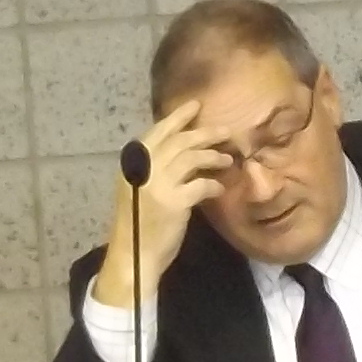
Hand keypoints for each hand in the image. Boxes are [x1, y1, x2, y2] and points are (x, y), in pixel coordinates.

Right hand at [93, 99, 235, 310]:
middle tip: (225, 131)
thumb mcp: (140, 189)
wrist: (134, 255)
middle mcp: (144, 169)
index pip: (157, 132)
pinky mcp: (173, 203)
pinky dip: (212, 185)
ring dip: (212, 156)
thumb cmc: (138, 223)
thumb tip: (185, 149)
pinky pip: (200, 185)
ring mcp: (158, 185)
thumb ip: (155, 168)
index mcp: (133, 164)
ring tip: (228, 159)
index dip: (177, 118)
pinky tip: (219, 188)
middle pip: (179, 141)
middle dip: (204, 133)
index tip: (195, 106)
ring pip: (190, 158)